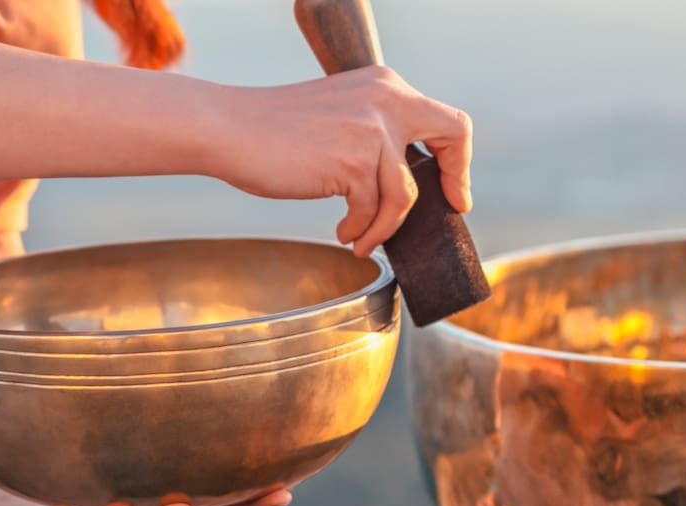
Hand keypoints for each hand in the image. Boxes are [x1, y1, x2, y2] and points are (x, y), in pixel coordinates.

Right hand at [206, 66, 472, 257]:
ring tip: (361, 239)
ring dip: (384, 225)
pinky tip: (341, 232)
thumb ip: (373, 132)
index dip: (456, 156)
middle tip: (452, 208)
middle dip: (456, 179)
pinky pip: (372, 211)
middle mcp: (386, 100)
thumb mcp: (338, 115)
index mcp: (383, 86)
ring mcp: (372, 131)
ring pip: (404, 195)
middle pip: (453, 137)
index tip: (454, 188)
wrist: (229, 129)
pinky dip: (358, 229)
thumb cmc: (273, 131)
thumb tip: (402, 179)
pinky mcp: (353, 163)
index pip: (444, 118)